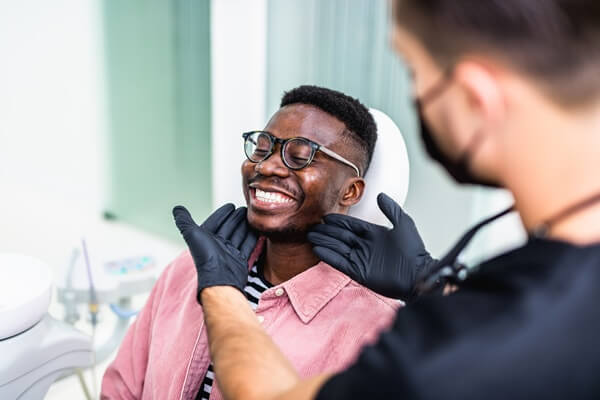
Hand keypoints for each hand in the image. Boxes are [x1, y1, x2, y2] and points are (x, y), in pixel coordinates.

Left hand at [173, 204, 257, 302]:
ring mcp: (229, 253)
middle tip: (245, 208)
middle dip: (236, 217)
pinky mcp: (240, 260)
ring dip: (245, 225)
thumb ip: (184, 221)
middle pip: (229, 227)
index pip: (215, 222)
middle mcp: (217, 246)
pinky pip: (247, 245)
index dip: (222, 213)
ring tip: (251, 216)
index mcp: (206, 239)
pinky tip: (257, 229)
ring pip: (239, 235)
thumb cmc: (206, 258)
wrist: (220, 280)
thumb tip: (177, 208)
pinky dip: (252, 237)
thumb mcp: (192, 234)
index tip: (230, 205)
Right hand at [307, 193, 437, 300]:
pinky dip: (328, 256)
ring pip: (337, 248)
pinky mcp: (358, 272)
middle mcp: (365, 246)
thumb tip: (380, 195)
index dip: (338, 221)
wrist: (418, 274)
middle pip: (341, 236)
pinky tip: (317, 250)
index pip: (351, 225)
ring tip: (310, 237)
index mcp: (374, 234)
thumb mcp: (403, 223)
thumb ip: (391, 209)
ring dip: (324, 242)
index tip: (325, 216)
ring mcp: (361, 259)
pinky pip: (339, 262)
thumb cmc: (414, 250)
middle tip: (312, 227)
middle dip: (326, 231)